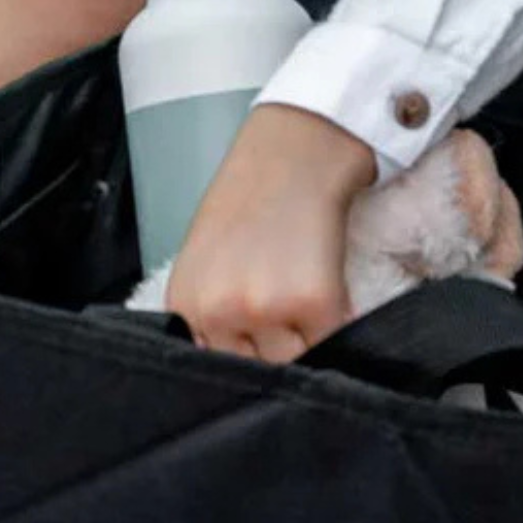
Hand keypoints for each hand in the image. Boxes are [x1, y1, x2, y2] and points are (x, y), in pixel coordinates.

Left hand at [165, 104, 375, 362]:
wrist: (293, 152)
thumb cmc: (249, 199)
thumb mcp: (204, 259)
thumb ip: (208, 314)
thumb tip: (231, 366)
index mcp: (186, 302)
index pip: (213, 368)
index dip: (241, 358)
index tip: (258, 346)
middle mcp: (220, 311)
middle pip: (252, 370)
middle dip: (271, 352)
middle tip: (285, 315)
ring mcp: (267, 308)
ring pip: (292, 363)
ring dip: (306, 340)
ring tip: (304, 298)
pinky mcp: (316, 301)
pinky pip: (332, 342)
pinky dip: (337, 326)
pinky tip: (329, 291)